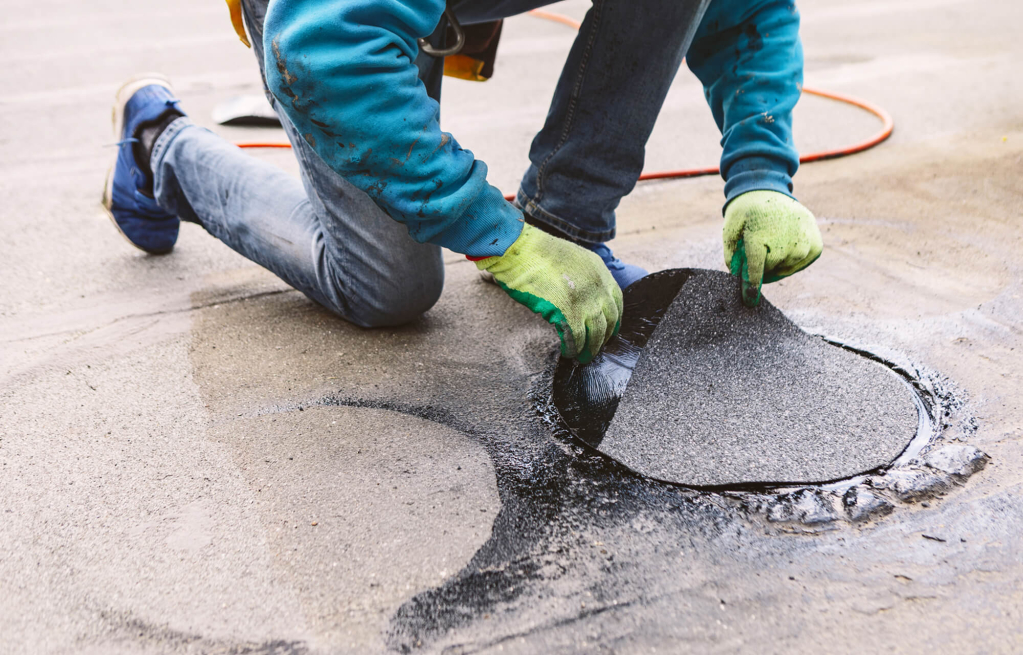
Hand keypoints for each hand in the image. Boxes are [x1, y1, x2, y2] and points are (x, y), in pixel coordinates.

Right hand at [475, 224, 622, 362]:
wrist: (518, 249)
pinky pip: (576, 337)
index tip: (610, 330)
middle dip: (603, 338)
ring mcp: (584, 299)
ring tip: (582, 357)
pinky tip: (568, 352)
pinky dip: (573, 348)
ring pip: (596, 333)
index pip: (616, 300)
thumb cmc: (534, 253)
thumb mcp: (570, 258)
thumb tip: (579, 296)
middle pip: (609, 319)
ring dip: (590, 348)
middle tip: (595, 348)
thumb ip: (581, 276)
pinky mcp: (568, 311)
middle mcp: (597, 285)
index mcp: (599, 269)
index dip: (615, 319)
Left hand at [723, 190, 822, 306]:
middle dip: (761, 266)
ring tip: (771, 243)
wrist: (768, 190)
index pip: (756, 270)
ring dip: (777, 263)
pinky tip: (785, 245)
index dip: (751, 287)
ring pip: (786, 268)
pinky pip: (802, 263)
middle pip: (770, 270)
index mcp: (759, 236)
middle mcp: (784, 240)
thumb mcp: (730, 231)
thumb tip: (740, 278)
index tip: (750, 301)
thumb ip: (732, 256)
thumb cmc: (746, 214)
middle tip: (757, 248)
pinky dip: (792, 260)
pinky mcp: (816, 244)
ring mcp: (803, 242)